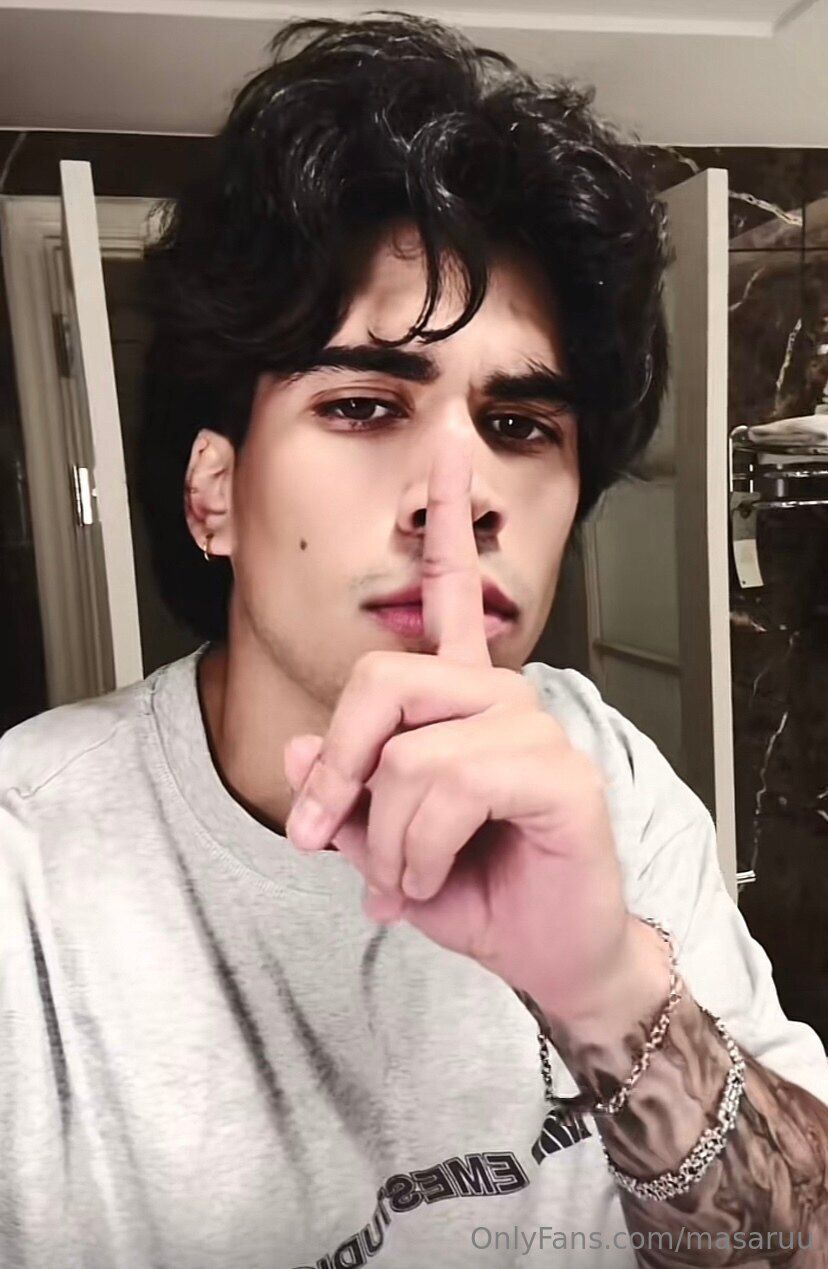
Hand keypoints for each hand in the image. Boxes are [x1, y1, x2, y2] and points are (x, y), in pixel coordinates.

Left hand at [284, 439, 638, 1024]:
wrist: (545, 952)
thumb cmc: (477, 888)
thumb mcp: (381, 844)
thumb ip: (345, 793)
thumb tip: (302, 755)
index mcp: (462, 699)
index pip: (454, 593)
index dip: (449, 520)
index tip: (447, 448)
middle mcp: (500, 696)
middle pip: (383, 676)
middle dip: (342, 767)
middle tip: (323, 835)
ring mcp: (535, 729)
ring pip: (410, 752)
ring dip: (387, 837)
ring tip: (406, 877)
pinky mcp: (561, 774)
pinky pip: (451, 787)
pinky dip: (421, 850)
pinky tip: (436, 876)